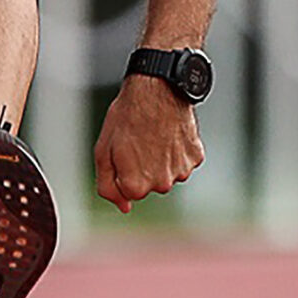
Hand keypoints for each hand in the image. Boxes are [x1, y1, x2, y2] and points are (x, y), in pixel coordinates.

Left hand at [93, 77, 205, 212]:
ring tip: (152, 135)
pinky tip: (168, 133)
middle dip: (140, 167)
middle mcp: (161, 185)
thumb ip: (107, 186)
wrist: (157, 89)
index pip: (125, 192)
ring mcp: (181, 171)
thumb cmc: (127, 117)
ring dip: (158, 160)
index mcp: (136, 186)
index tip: (122, 150)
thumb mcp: (102, 151)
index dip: (121, 169)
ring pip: (165, 173)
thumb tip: (124, 208)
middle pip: (147, 184)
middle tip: (137, 141)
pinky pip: (182, 161)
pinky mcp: (195, 157)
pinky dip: (175, 151)